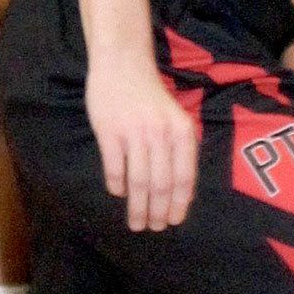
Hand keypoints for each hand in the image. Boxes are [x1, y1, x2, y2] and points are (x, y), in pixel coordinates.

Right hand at [86, 47, 198, 232]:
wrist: (124, 65)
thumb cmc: (152, 98)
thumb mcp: (177, 120)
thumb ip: (181, 151)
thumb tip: (184, 193)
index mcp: (182, 133)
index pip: (184, 178)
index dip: (178, 204)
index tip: (173, 222)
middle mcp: (161, 134)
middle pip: (161, 184)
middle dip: (157, 211)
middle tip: (152, 228)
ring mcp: (135, 133)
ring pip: (138, 181)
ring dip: (137, 206)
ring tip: (135, 222)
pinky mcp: (109, 131)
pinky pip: (114, 166)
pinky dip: (117, 184)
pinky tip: (118, 194)